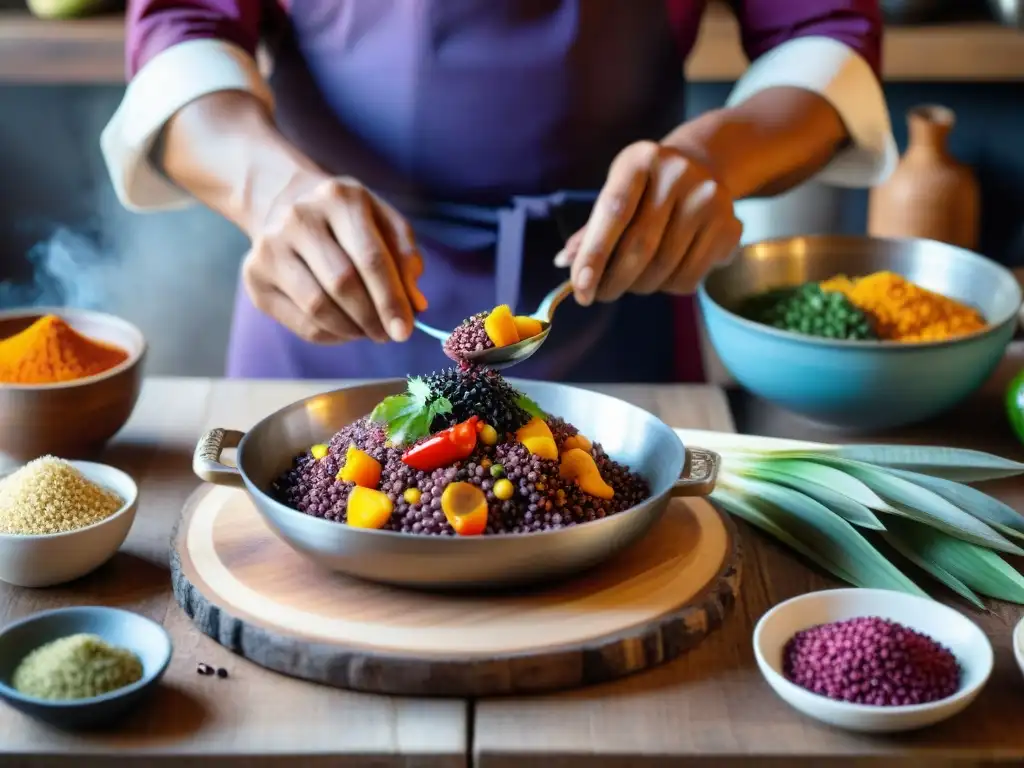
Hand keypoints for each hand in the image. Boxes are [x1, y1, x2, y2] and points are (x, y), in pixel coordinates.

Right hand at [242, 175, 426, 343]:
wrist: (281, 199)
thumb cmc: (345, 218)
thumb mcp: (382, 221)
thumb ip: (405, 258)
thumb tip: (415, 305)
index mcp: (339, 198)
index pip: (370, 258)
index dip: (391, 299)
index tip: (406, 330)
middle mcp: (299, 218)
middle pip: (342, 285)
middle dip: (372, 318)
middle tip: (388, 335)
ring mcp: (270, 247)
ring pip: (318, 307)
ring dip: (352, 330)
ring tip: (369, 330)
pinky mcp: (254, 276)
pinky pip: (300, 322)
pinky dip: (330, 334)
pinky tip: (344, 328)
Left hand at [555, 140, 741, 305]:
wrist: (705, 167)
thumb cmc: (647, 188)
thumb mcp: (617, 192)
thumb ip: (591, 229)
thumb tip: (563, 264)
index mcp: (640, 159)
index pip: (613, 211)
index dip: (594, 254)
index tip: (580, 288)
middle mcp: (678, 174)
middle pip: (640, 246)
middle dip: (613, 281)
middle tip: (599, 295)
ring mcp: (708, 200)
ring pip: (664, 268)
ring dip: (639, 287)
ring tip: (631, 282)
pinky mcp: (729, 226)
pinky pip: (689, 277)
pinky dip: (667, 288)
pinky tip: (662, 275)